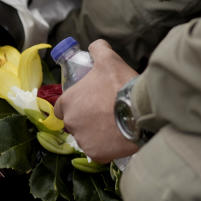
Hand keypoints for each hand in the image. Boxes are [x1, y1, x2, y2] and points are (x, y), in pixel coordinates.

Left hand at [53, 39, 138, 163]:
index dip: (75, 104)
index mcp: (68, 102)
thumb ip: (98, 49)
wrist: (138, 111)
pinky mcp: (96, 155)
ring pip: (87, 138)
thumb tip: (96, 45)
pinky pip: (99, 152)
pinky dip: (106, 147)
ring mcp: (83, 140)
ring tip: (114, 125)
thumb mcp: (108, 59)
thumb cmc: (119, 84)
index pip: (62, 107)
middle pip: (75, 123)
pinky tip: (118, 137)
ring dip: (96, 133)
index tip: (89, 103)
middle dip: (86, 119)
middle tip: (105, 113)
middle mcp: (71, 123)